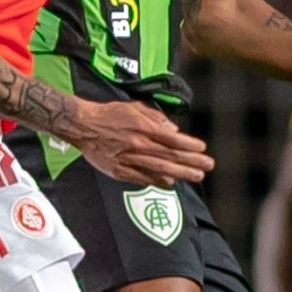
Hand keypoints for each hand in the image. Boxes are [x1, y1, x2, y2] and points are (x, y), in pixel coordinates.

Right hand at [69, 98, 213, 186]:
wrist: (82, 125)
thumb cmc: (109, 114)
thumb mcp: (134, 108)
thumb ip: (155, 118)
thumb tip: (174, 130)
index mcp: (143, 128)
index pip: (172, 139)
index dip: (189, 145)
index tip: (202, 149)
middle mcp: (138, 144)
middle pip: (170, 156)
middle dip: (192, 162)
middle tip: (208, 166)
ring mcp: (129, 159)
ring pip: (160, 169)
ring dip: (180, 173)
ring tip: (196, 176)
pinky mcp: (119, 170)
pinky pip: (142, 178)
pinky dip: (158, 181)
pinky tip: (170, 183)